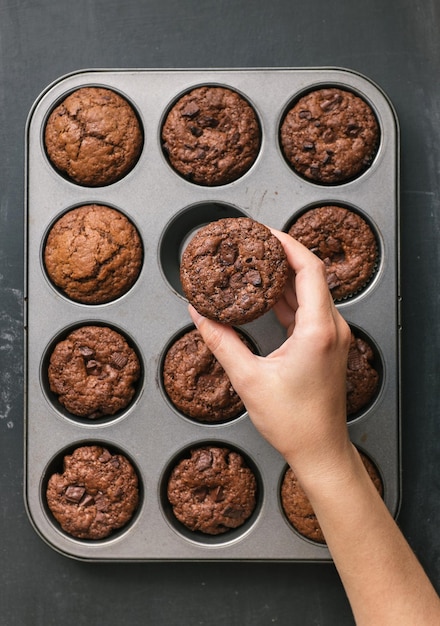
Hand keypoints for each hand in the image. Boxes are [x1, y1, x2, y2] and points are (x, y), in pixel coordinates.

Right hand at [189, 229, 351, 481]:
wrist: (320, 450)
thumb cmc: (295, 422)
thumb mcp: (249, 379)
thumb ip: (222, 342)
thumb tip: (200, 316)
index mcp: (318, 330)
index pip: (309, 268)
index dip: (286, 244)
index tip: (264, 232)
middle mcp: (331, 328)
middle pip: (310, 275)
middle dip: (280, 256)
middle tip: (253, 244)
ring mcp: (331, 337)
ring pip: (309, 293)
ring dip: (283, 278)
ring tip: (255, 265)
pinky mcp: (326, 346)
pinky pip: (308, 311)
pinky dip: (286, 300)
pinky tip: (264, 297)